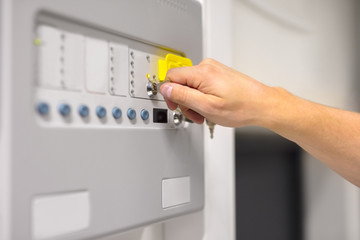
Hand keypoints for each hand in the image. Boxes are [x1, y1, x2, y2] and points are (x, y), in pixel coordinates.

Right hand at [159, 58, 273, 126]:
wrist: (262, 104)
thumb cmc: (241, 107)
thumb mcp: (207, 106)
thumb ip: (183, 96)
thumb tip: (165, 89)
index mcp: (202, 72)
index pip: (171, 76)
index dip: (170, 94)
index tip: (175, 106)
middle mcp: (207, 66)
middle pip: (181, 82)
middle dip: (185, 101)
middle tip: (195, 114)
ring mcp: (213, 69)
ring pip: (191, 85)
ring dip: (194, 101)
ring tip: (205, 113)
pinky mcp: (218, 74)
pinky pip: (201, 84)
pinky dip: (202, 97)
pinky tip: (211, 107)